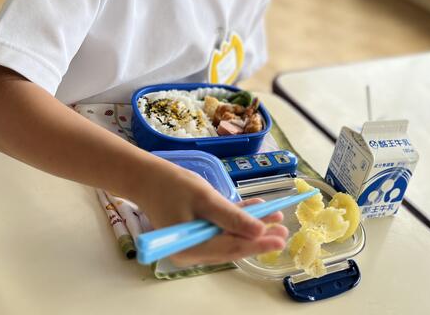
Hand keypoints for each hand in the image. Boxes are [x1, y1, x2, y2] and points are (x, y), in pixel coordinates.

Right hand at [135, 163, 287, 266]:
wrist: (145, 177)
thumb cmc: (172, 185)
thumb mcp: (205, 199)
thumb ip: (231, 217)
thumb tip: (259, 231)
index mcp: (191, 248)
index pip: (232, 249)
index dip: (258, 244)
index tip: (280, 240)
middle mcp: (192, 252)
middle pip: (232, 247)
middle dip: (259, 238)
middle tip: (284, 231)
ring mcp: (193, 243)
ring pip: (229, 238)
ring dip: (251, 228)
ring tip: (275, 218)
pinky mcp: (195, 232)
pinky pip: (220, 229)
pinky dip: (237, 220)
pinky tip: (256, 210)